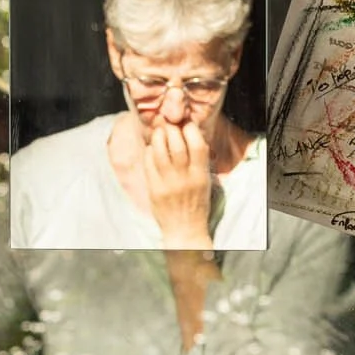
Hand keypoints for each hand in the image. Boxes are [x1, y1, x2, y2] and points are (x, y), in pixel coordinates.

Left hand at [143, 120, 214, 248]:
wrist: (185, 230)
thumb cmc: (197, 204)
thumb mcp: (205, 182)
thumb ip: (199, 161)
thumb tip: (190, 135)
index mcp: (200, 176)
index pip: (198, 145)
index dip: (191, 130)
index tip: (187, 125)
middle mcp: (184, 179)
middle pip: (177, 145)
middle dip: (172, 129)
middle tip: (170, 125)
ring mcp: (167, 184)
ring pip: (160, 152)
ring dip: (158, 137)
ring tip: (159, 132)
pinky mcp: (154, 189)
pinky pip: (149, 164)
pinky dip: (150, 151)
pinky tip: (152, 148)